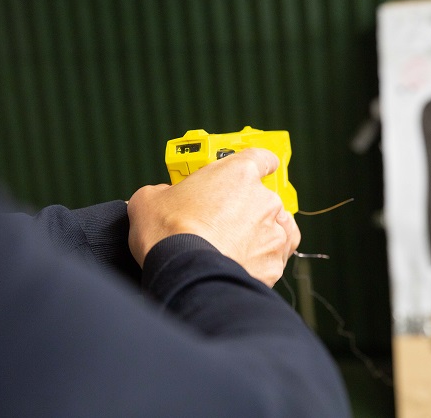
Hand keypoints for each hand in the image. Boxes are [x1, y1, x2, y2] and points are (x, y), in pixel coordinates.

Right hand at [127, 148, 300, 286]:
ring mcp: (274, 233)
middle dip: (249, 210)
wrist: (183, 272)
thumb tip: (165, 196)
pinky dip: (262, 262)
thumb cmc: (167, 231)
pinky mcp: (274, 264)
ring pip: (277, 230)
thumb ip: (167, 190)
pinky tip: (242, 265)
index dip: (260, 165)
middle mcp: (264, 200)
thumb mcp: (152, 197)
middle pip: (266, 199)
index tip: (256, 172)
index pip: (263, 158)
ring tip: (237, 247)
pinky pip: (274, 260)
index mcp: (240, 173)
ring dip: (261, 236)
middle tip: (224, 223)